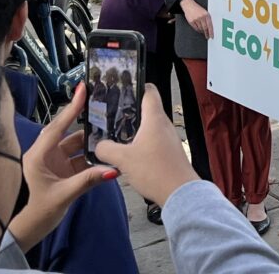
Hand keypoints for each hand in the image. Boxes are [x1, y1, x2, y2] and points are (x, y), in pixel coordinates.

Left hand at [9, 84, 116, 251]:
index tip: (83, 90)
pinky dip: (92, 154)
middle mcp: (46, 154)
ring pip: (77, 144)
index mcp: (38, 155)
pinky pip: (80, 156)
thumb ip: (88, 180)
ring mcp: (55, 161)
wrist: (33, 228)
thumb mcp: (64, 194)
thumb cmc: (40, 211)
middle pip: (68, 131)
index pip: (57, 127)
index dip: (71, 108)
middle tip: (102, 103)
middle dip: (85, 119)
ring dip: (92, 141)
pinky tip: (106, 151)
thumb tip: (113, 169)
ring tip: (111, 131)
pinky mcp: (63, 168)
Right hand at [96, 86, 200, 208]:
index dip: (137, 85)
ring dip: (134, 128)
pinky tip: (130, 152)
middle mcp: (164, 124)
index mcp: (155, 118)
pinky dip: (141, 142)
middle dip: (130, 110)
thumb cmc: (156, 171)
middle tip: (111, 113)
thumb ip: (106, 149)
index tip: (123, 86)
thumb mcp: (123, 159)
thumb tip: (99, 145)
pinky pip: (153, 140)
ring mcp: (169, 138)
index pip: (149, 91)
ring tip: (116, 133)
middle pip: (147, 109)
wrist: (179, 193)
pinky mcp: (169, 151)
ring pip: (149, 126)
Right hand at [181, 0, 212, 39]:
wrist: (189, 5)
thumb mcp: (205, 12)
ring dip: (202, 31)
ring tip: (203, 31)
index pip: (210, 25)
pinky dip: (198, 29)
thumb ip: (207, 19)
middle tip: (207, 36)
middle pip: (205, 28)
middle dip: (206, 33)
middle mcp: (202, 17)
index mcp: (207, 15)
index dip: (211, 32)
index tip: (211, 36)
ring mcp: (196, 19)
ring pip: (200, 29)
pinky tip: (199, 29)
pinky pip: (195, 28)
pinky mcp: (191, 21)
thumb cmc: (198, 9)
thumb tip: (210, 28)